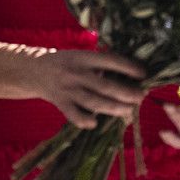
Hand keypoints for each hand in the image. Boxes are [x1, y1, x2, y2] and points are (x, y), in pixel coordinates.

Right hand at [24, 48, 147, 128]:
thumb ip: (101, 63)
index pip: (110, 61)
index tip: (144, 74)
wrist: (34, 70)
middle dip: (126, 93)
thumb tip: (133, 73)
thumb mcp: (82, 56)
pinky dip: (86, 121)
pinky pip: (74, 115)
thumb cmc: (67, 63)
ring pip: (94, 102)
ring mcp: (68, 90)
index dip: (128, 67)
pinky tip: (96, 123)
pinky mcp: (60, 103)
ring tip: (130, 111)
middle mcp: (77, 73)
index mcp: (84, 57)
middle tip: (142, 97)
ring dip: (114, 108)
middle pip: (105, 86)